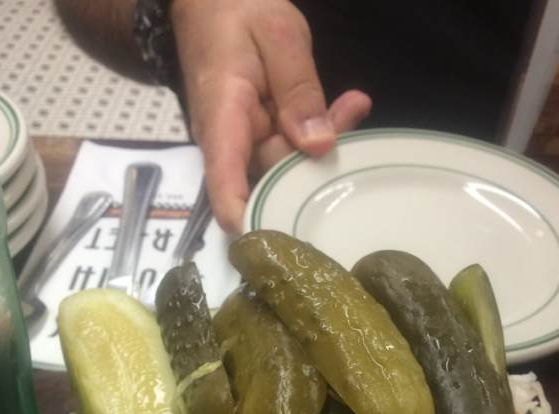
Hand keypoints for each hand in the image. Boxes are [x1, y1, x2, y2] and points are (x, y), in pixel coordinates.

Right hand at [171, 0, 371, 231]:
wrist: (205, 2)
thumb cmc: (234, 10)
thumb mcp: (276, 34)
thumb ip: (298, 88)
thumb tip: (318, 146)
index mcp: (223, 119)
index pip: (225, 185)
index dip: (249, 221)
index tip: (282, 244)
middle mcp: (229, 142)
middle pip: (271, 178)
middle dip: (313, 164)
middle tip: (350, 115)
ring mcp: (244, 143)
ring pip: (287, 164)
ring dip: (323, 142)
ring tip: (353, 106)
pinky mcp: (259, 138)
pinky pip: (290, 146)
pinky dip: (318, 131)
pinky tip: (349, 107)